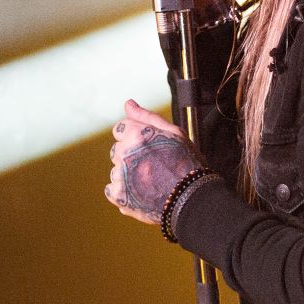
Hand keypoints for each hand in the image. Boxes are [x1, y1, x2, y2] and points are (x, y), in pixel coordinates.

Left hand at [104, 100, 198, 223]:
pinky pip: (112, 189)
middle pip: (117, 149)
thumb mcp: (174, 133)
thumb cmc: (187, 164)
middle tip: (153, 165)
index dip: (135, 137)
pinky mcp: (118, 195)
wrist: (191, 199)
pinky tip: (142, 191)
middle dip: (131, 155)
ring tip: (151, 180)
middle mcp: (125, 153)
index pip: (120, 129)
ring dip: (128, 174)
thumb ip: (146, 116)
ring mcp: (120, 176)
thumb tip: (128, 104)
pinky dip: (124, 191)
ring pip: (116, 170)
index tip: (148, 148)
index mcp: (137, 135)